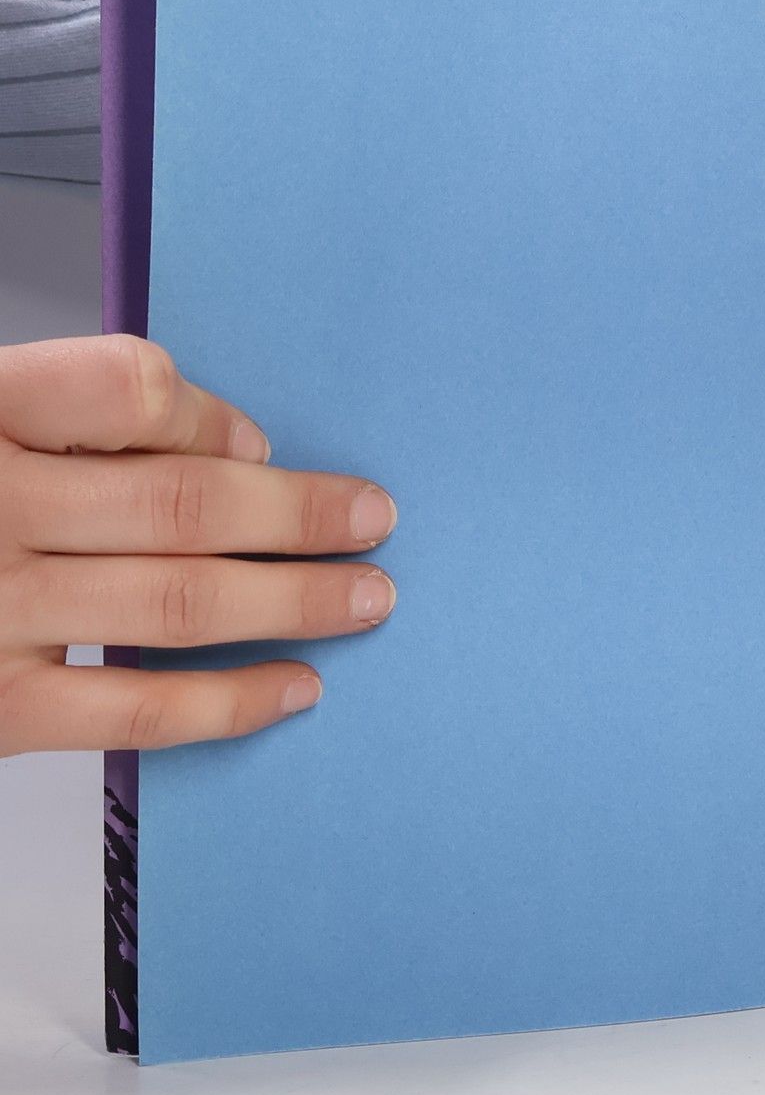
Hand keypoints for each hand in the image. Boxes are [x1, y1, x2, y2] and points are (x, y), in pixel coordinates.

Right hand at [0, 336, 396, 758]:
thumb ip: (59, 411)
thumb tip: (225, 442)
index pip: (123, 385)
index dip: (211, 413)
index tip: (259, 442)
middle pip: (181, 503)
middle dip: (301, 516)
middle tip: (375, 516)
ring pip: (180, 600)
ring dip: (297, 601)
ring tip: (369, 596)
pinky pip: (135, 708)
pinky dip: (231, 701)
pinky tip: (294, 688)